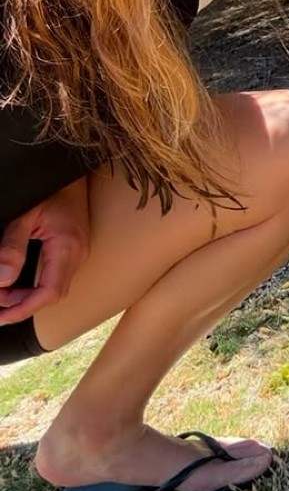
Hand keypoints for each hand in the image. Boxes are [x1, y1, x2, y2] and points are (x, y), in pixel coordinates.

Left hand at [0, 177, 90, 325]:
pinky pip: (56, 278)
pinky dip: (35, 287)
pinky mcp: (74, 251)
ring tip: (1, 296)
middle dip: (22, 305)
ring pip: (55, 288)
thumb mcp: (24, 215)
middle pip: (53, 294)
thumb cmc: (50, 189)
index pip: (50, 292)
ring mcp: (78, 253)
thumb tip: (2, 280)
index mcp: (67, 247)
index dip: (24, 309)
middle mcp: (78, 254)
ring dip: (28, 297)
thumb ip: (12, 247)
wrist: (72, 174)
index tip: (0, 316)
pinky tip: (17, 286)